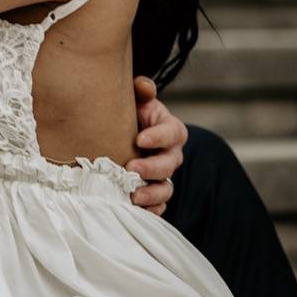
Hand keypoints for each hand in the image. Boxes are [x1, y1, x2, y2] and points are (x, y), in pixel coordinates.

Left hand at [126, 76, 187, 215]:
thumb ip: (141, 91)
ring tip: (133, 196)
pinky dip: (149, 210)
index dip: (158, 136)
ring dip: (151, 193)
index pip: (172, 133)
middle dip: (151, 168)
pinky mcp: (154, 192)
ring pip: (165, 188)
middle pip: (169, 164)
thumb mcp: (138, 101)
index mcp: (171, 130)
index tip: (139, 138)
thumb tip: (143, 86)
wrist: (124, 134)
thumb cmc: (132, 115)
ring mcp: (163, 176)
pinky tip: (134, 210)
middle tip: (130, 167)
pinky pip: (157, 205)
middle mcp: (171, 155)